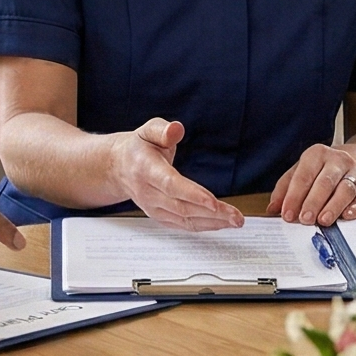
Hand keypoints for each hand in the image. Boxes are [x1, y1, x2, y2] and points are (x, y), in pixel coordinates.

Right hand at [115, 119, 241, 230]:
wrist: (118, 167)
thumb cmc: (138, 147)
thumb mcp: (148, 130)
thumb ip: (162, 129)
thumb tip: (176, 129)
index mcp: (145, 169)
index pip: (170, 185)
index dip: (193, 195)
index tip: (214, 202)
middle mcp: (148, 193)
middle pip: (182, 207)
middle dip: (212, 213)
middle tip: (236, 216)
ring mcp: (153, 208)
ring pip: (184, 220)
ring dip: (212, 223)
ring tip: (235, 221)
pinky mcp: (159, 216)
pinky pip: (182, 225)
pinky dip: (203, 226)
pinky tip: (221, 224)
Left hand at [268, 144, 355, 226]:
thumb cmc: (321, 172)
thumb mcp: (300, 173)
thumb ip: (285, 190)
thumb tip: (272, 209)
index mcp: (316, 154)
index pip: (304, 176)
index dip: (294, 196)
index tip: (287, 214)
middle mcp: (338, 160)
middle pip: (325, 182)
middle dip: (313, 202)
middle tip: (304, 220)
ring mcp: (355, 172)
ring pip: (345, 189)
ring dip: (333, 206)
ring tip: (323, 221)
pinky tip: (347, 216)